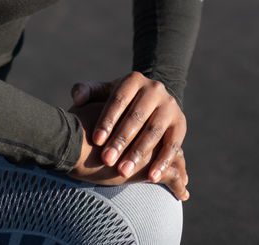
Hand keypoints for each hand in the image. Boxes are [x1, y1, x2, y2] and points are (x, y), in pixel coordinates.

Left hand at [69, 73, 187, 193]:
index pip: (119, 99)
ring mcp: (170, 106)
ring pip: (154, 131)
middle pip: (137, 116)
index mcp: (133, 80)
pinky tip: (151, 178)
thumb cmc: (119, 102)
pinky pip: (173, 145)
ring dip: (139, 153)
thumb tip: (78, 99)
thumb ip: (87, 92)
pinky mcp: (180, 124)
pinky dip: (163, 162)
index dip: (107, 120)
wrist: (150, 103)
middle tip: (107, 160)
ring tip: (124, 172)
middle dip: (121, 140)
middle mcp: (155, 89)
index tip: (96, 141)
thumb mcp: (103, 93)